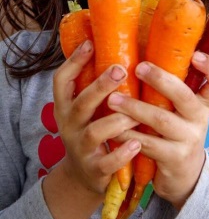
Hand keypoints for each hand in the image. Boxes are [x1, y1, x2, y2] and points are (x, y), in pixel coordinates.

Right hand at [52, 40, 140, 194]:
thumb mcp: (86, 108)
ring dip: (118, 120)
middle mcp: (70, 125)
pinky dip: (122, 153)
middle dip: (100, 86)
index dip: (73, 62)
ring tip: (137, 113)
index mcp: (66, 106)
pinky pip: (107, 162)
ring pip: (96, 132)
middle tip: (120, 70)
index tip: (90, 43)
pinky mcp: (95, 169)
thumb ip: (95, 85)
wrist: (83, 176)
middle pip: (81, 103)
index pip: (61, 81)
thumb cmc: (90, 129)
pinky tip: (137, 143)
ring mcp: (81, 147)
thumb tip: (117, 47)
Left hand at [107, 51, 208, 208]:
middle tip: (138, 68)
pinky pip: (148, 144)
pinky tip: (113, 129)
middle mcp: (199, 119)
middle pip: (184, 96)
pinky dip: (128, 135)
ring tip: (113, 99)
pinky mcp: (175, 158)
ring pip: (161, 120)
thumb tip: (142, 51)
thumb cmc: (176, 131)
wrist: (184, 176)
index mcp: (203, 103)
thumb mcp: (181, 111)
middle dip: (160, 80)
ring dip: (134, 108)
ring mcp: (189, 139)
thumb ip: (171, 90)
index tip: (196, 55)